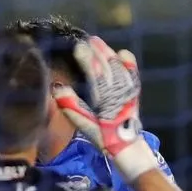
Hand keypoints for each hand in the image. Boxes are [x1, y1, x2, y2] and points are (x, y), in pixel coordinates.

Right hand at [53, 36, 156, 180]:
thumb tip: (57, 88)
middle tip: (88, 40)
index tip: (79, 46)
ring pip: (119, 70)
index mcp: (106, 101)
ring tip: (100, 43)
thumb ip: (73, 108)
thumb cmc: (106, 141)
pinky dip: (127, 64)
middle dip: (98, 52)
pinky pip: (131, 76)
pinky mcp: (134, 96)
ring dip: (109, 55)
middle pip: (108, 68)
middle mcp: (119, 94)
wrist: (129, 151)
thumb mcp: (86, 127)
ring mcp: (128, 94)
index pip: (96, 76)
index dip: (88, 60)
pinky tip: (124, 54)